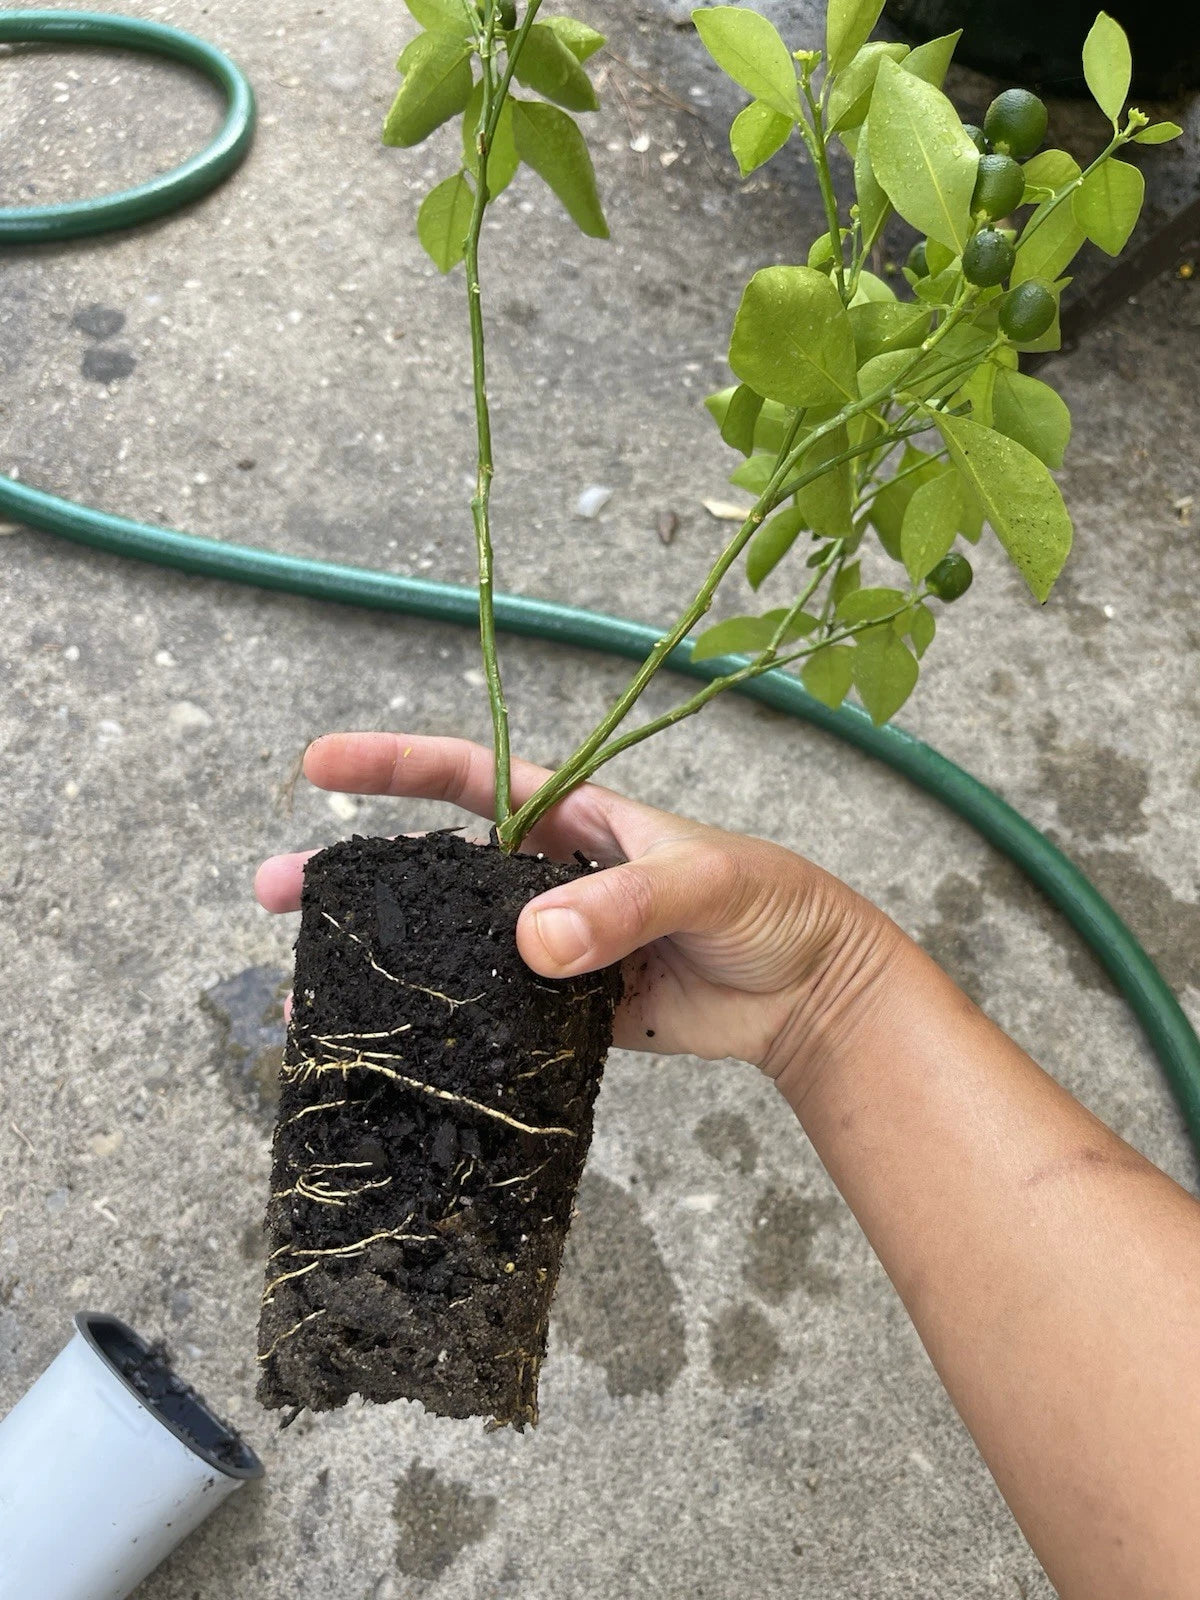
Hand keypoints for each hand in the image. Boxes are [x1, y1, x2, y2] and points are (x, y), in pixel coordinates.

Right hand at [255, 732, 900, 1079]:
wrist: (815, 993)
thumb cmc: (771, 904)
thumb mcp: (703, 883)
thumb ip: (623, 904)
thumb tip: (532, 942)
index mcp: (573, 818)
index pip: (469, 777)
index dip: (393, 765)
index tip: (317, 764)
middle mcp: (549, 878)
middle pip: (433, 868)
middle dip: (352, 874)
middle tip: (272, 892)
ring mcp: (552, 949)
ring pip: (451, 947)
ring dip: (383, 960)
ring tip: (306, 986)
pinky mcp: (566, 1014)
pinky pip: (493, 1017)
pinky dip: (444, 1029)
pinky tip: (391, 1044)